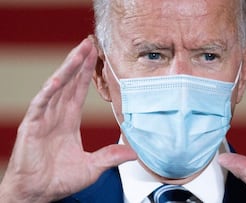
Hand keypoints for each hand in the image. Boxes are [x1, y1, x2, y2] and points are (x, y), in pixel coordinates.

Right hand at [0, 37, 136, 202]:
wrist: (37, 194)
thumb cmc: (59, 181)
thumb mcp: (92, 167)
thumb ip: (111, 156)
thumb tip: (134, 152)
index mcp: (68, 122)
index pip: (78, 91)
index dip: (86, 74)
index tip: (95, 57)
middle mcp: (56, 116)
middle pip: (69, 83)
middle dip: (79, 62)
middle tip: (89, 43)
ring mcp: (43, 119)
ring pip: (57, 88)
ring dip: (68, 69)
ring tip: (79, 51)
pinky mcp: (32, 127)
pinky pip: (41, 105)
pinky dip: (49, 92)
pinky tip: (59, 78)